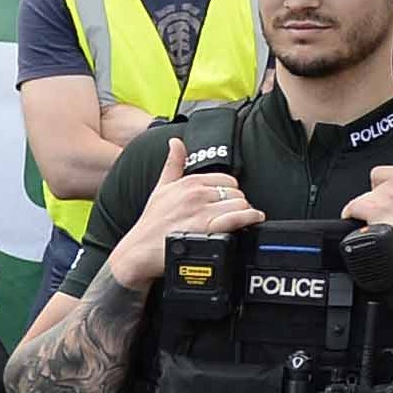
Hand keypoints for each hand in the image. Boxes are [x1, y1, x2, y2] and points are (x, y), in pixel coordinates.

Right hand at [101, 152, 258, 294]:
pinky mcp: (207, 229)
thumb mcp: (160, 188)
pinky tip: (253, 219)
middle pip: (236, 192)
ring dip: (245, 212)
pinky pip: (238, 217)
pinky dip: (250, 218)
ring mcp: (202, 211)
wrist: (140, 251)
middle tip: (233, 212)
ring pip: (240, 204)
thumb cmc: (151, 223)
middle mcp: (197, 193)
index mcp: (189, 182)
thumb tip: (175, 142)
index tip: (228, 200)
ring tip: (242, 219)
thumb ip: (173, 164)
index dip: (230, 191)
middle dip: (238, 202)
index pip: (227, 179)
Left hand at [346, 152, 392, 255]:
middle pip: (371, 188)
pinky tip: (357, 223)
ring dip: (364, 209)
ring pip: (361, 198)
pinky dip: (350, 215)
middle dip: (376, 200)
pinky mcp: (376, 214)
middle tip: (386, 215)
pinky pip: (352, 209)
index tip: (389, 199)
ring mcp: (384, 199)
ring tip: (372, 222)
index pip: (381, 173)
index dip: (382, 187)